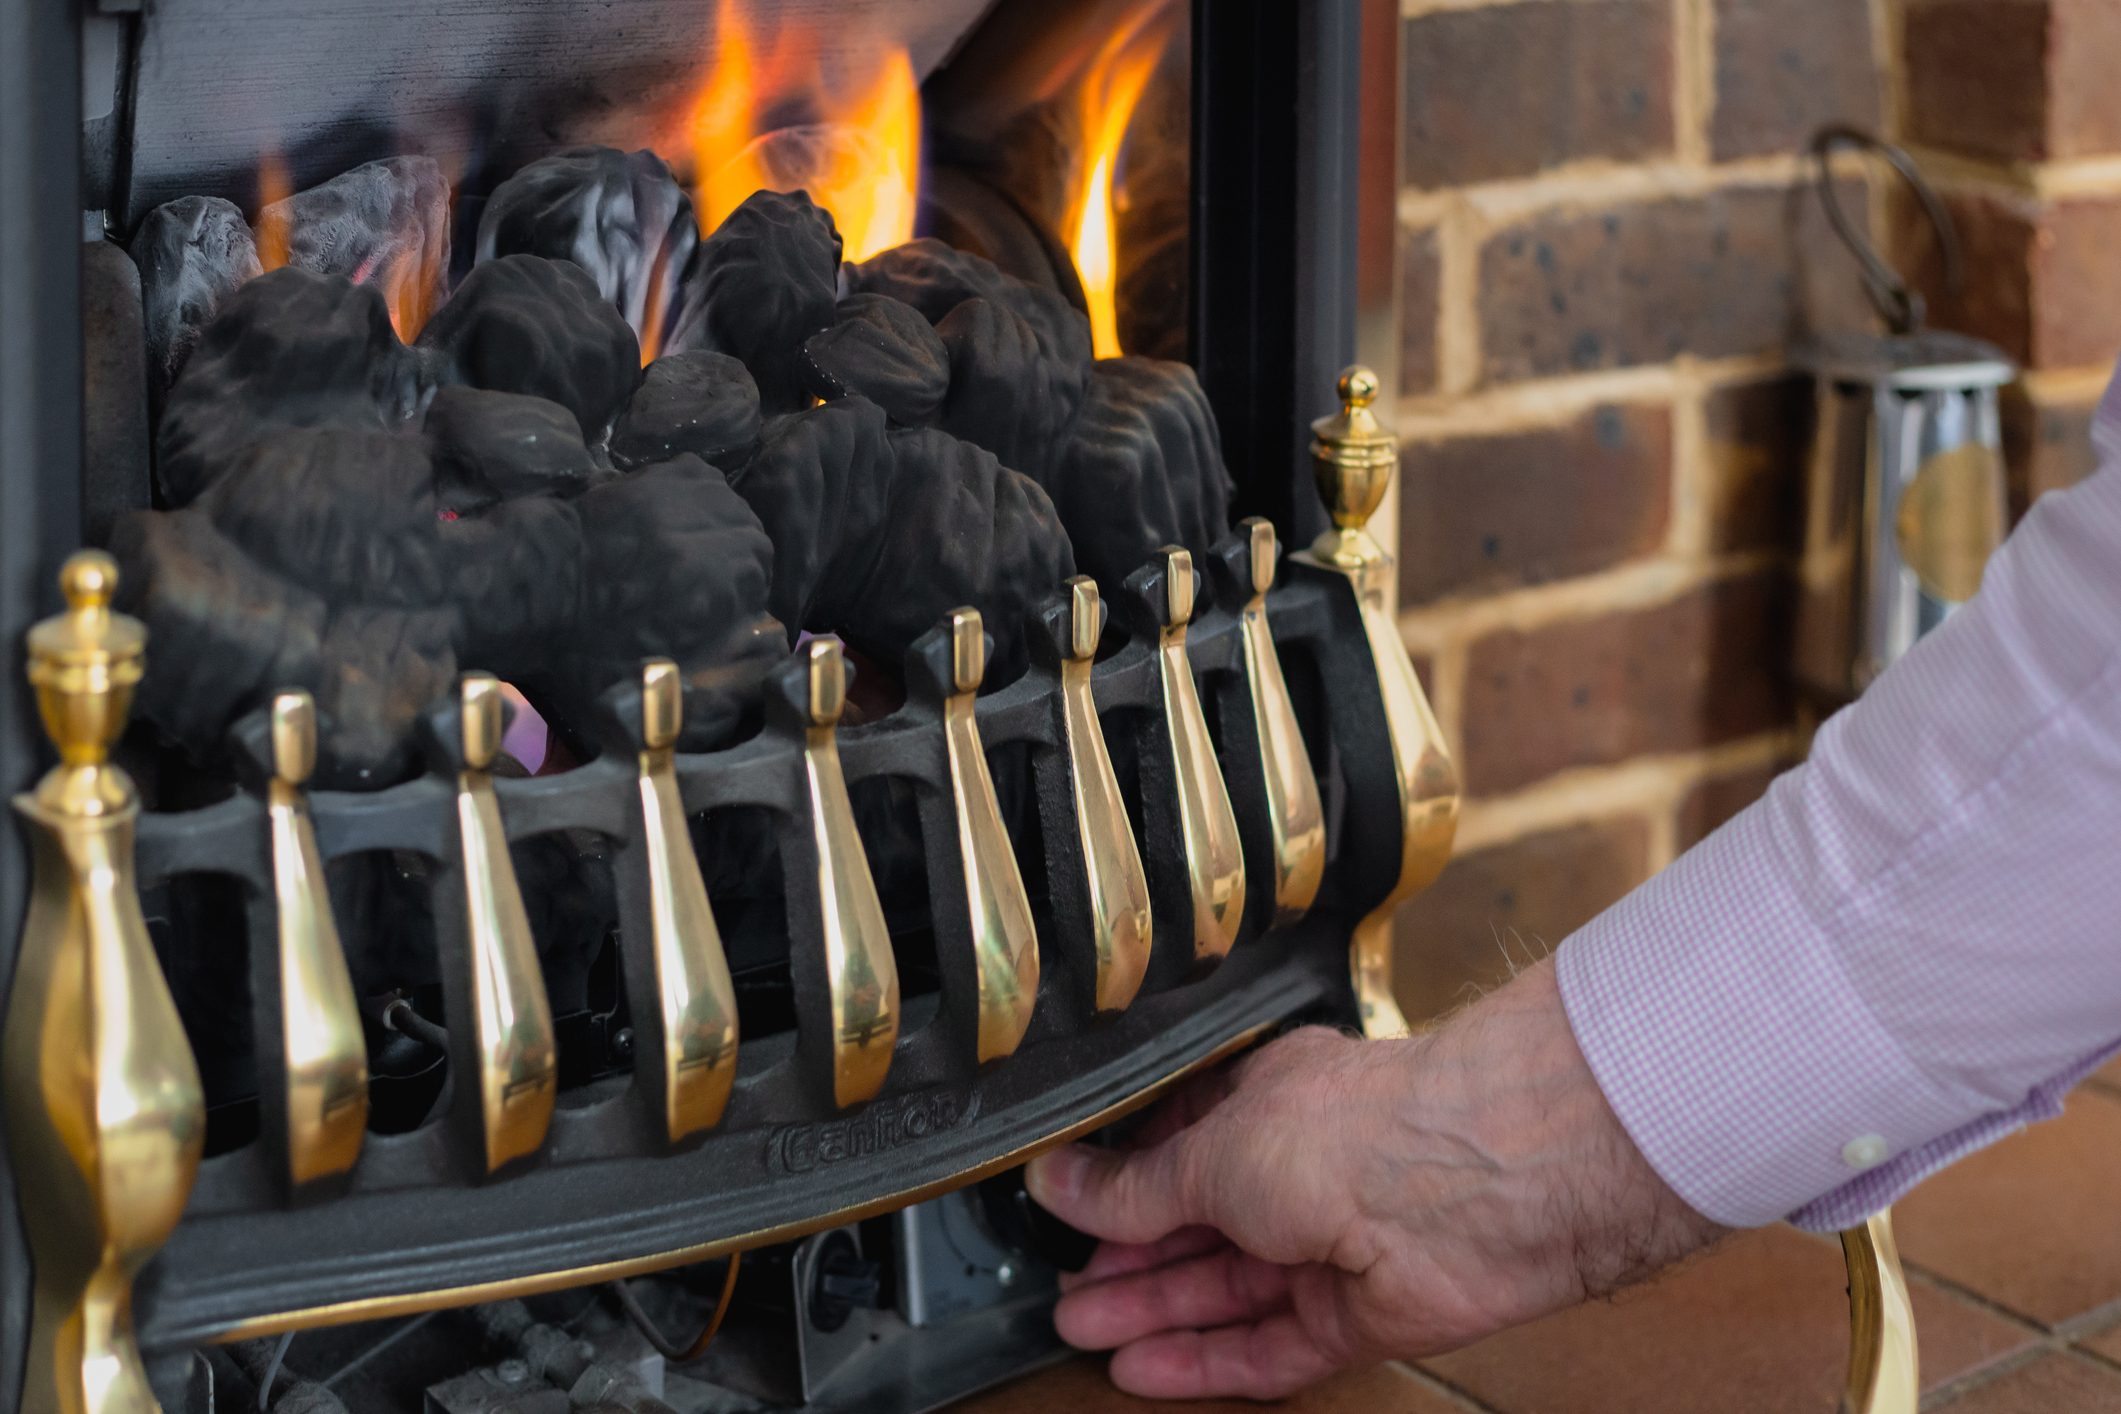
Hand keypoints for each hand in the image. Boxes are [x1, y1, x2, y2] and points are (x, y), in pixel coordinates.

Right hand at [1024, 957, 1722, 1398]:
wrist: (1472, 1187)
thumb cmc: (1351, 1130)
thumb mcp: (1211, 1149)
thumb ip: (1135, 1184)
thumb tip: (1056, 1180)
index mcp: (1267, 1101)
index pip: (1180, 1146)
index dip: (1123, 1186)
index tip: (1065, 1215)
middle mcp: (1300, 1172)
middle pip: (1198, 1227)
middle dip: (1129, 1262)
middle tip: (1064, 1294)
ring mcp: (1329, 1248)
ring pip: (1227, 1292)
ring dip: (1155, 1313)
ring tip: (1082, 1332)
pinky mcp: (1355, 1317)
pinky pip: (1269, 1348)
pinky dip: (1207, 1362)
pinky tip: (1144, 1371)